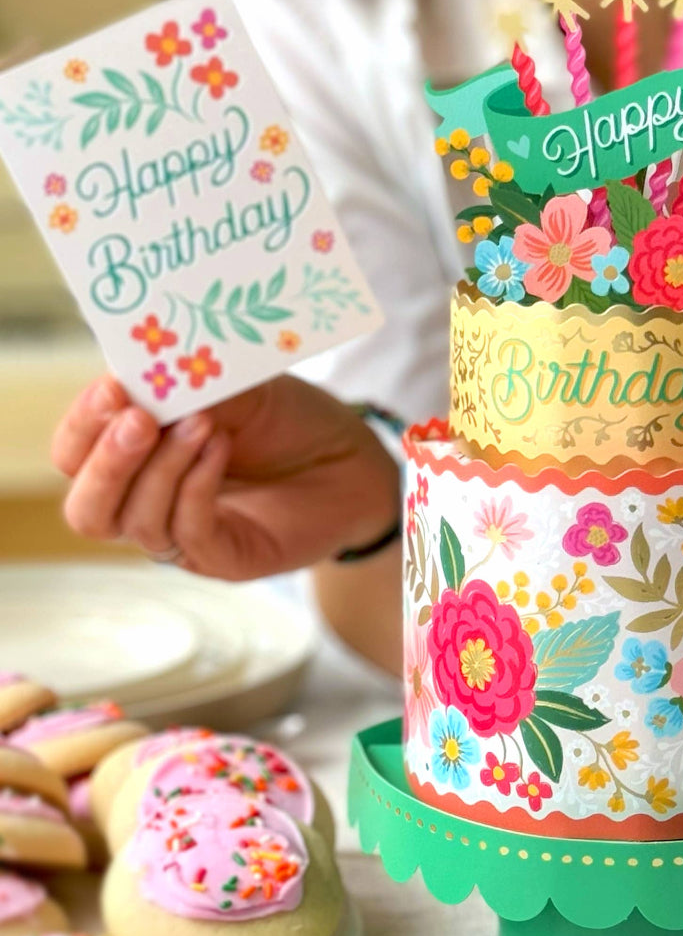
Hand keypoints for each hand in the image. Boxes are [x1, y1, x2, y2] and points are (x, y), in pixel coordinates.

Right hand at [51, 374, 399, 580]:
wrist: (354, 460)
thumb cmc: (289, 421)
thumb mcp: (236, 388)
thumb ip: (187, 385)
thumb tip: (139, 376)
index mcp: (136, 456)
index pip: (75, 454)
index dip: (84, 424)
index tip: (113, 387)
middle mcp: (148, 502)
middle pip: (87, 506)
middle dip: (106, 461)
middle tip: (140, 419)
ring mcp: (184, 536)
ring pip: (133, 523)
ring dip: (162, 469)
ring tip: (205, 425)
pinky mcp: (224, 559)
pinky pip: (187, 533)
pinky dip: (196, 488)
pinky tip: (219, 449)